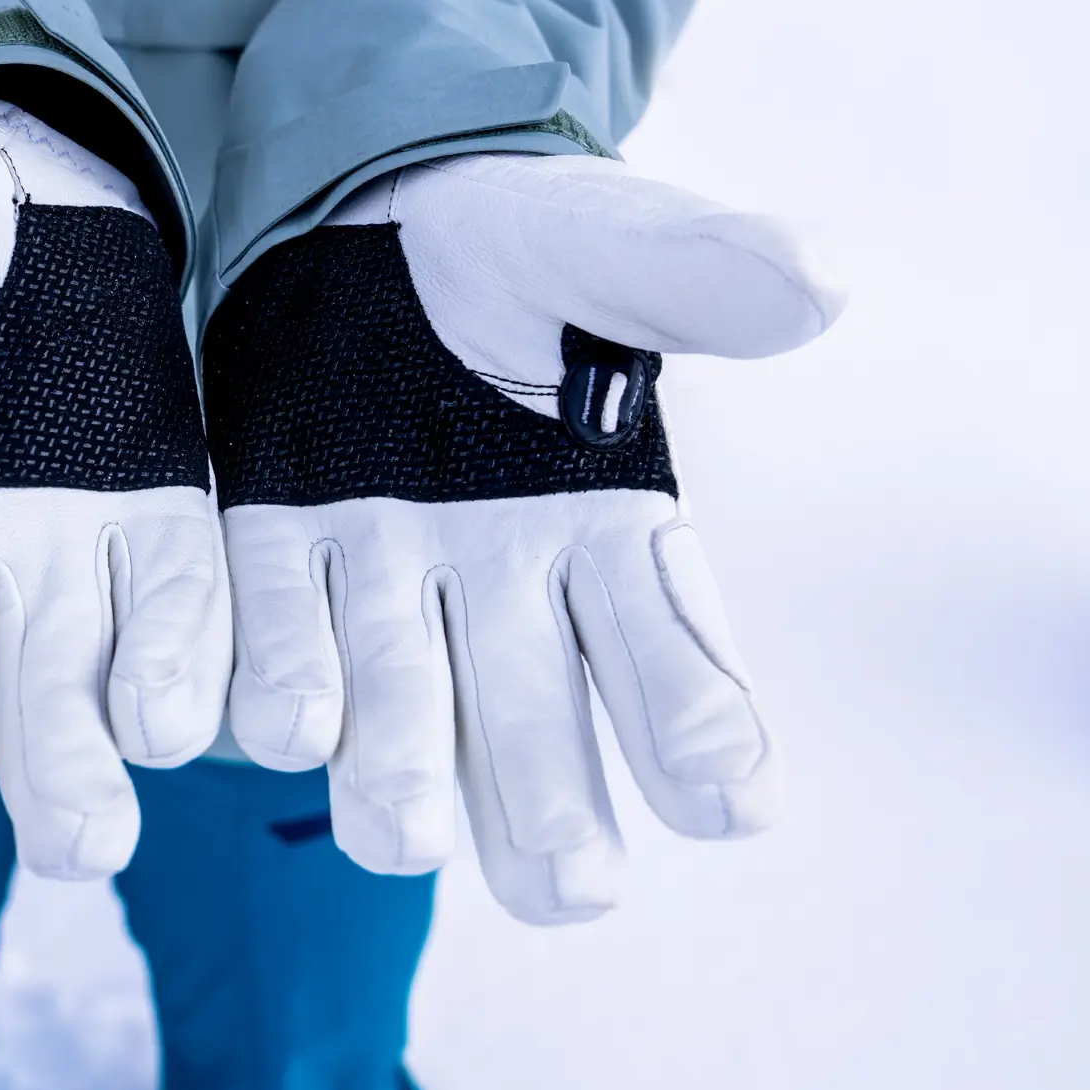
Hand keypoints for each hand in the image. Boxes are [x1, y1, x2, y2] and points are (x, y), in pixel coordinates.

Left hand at [201, 153, 843, 923]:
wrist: (374, 211)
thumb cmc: (521, 249)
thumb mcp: (607, 247)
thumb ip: (700, 275)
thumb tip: (820, 285)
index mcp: (612, 533)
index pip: (676, 658)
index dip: (705, 730)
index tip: (734, 797)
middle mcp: (502, 587)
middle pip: (533, 725)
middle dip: (549, 803)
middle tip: (570, 878)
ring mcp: (385, 576)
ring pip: (397, 702)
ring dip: (398, 769)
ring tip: (401, 832)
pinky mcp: (275, 542)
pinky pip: (269, 620)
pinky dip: (273, 673)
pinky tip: (278, 725)